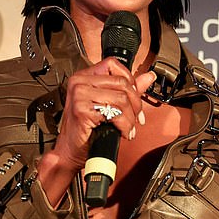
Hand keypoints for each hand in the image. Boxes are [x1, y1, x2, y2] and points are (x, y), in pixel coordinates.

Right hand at [38, 58, 155, 206]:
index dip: (129, 81)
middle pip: (121, 83)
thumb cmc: (85, 131)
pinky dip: (124, 125)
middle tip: (135, 118)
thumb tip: (148, 77)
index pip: (113, 65)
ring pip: (121, 98)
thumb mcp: (108, 105)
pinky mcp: (83, 109)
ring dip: (130, 118)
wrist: (70, 152)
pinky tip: (122, 132)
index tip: (134, 98)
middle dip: (135, 103)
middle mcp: (79, 82)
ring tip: (127, 128)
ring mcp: (79, 95)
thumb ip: (127, 90)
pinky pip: (115, 113)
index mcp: (84, 77)